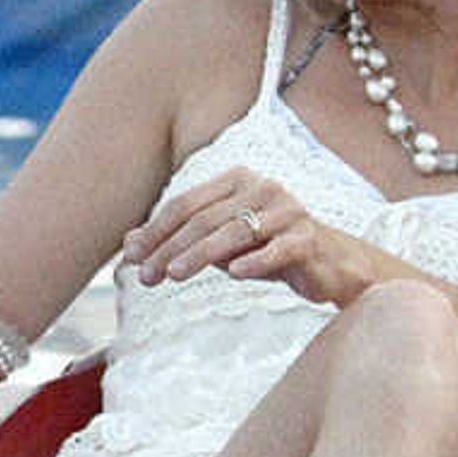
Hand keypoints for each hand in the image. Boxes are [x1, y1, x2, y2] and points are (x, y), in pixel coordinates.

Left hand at [120, 171, 335, 298]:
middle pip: (205, 219)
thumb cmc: (267, 248)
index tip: (133, 259)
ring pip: (234, 233)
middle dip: (170, 248)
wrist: (330, 264)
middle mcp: (263, 187)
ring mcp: (288, 211)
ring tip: (173, 276)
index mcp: (237, 180)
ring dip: (200, 255)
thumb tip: (128, 244)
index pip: (186, 204)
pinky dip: (255, 261)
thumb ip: (178, 239)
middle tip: (146, 276)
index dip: (156, 231)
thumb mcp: (218, 243)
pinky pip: (277, 249)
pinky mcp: (308, 238)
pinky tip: (235, 274)